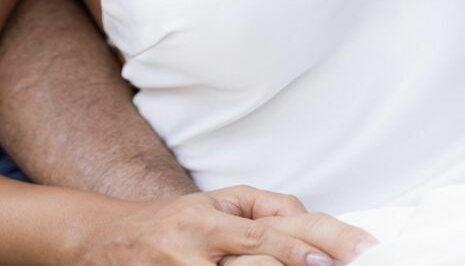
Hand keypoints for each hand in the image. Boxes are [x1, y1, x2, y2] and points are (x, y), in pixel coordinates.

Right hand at [67, 184, 376, 265]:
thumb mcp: (219, 204)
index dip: (323, 238)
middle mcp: (201, 243)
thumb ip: (266, 208)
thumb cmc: (174, 224)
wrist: (102, 240)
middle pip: (268, 256)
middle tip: (350, 265)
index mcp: (215, 216)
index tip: (361, 249)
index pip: (280, 227)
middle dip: (309, 263)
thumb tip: (308, 226)